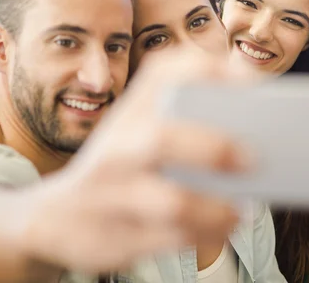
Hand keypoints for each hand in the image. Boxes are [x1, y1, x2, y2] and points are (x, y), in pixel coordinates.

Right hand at [19, 49, 256, 273]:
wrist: (55, 218)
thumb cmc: (118, 168)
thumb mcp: (135, 132)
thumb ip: (183, 122)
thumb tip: (253, 135)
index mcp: (128, 112)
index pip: (163, 73)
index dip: (208, 70)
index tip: (250, 82)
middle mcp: (117, 148)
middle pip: (163, 140)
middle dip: (214, 148)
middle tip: (253, 159)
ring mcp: (114, 194)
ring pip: (172, 203)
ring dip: (216, 209)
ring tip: (242, 210)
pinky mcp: (118, 236)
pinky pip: (172, 239)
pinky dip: (206, 233)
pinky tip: (225, 226)